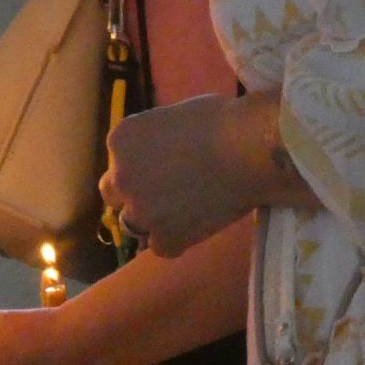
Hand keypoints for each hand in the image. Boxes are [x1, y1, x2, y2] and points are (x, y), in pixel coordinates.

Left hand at [100, 91, 317, 257]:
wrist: (248, 149)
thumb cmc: (220, 121)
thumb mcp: (171, 118)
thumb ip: (154, 141)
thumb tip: (158, 154)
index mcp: (121, 140)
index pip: (116, 164)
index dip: (137, 170)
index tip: (159, 171)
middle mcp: (121, 176)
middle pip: (115, 195)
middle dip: (135, 195)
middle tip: (164, 194)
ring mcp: (140, 210)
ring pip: (132, 224)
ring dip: (152, 220)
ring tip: (183, 212)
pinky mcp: (164, 236)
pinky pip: (161, 246)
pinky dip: (176, 240)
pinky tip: (196, 226)